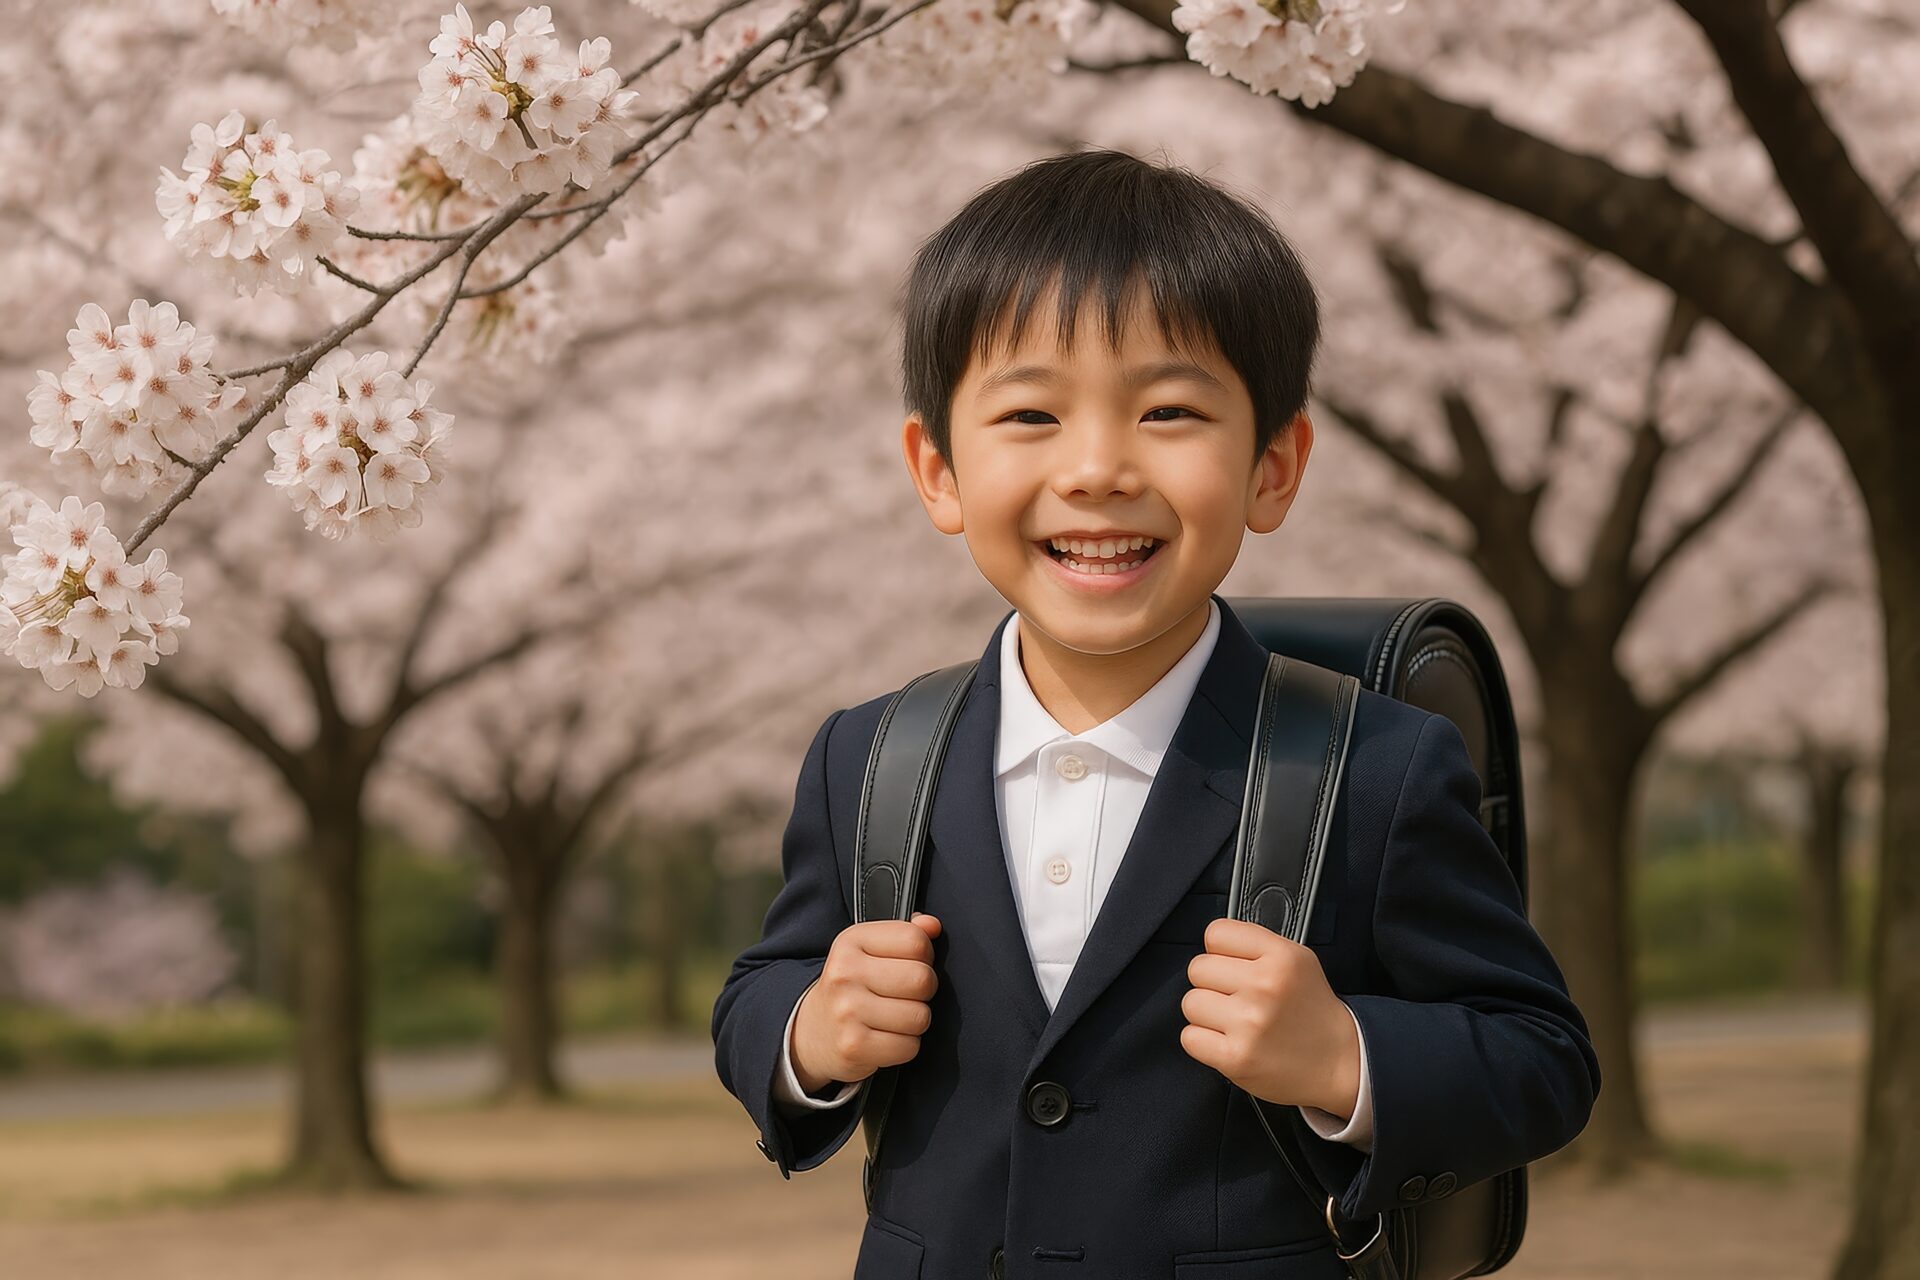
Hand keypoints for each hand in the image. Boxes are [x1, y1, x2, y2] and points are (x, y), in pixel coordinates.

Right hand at [791, 912, 941, 1094]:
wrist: (811, 1033)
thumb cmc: (851, 988)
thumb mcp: (868, 951)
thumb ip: (906, 933)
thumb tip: (932, 926)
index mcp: (851, 941)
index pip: (915, 940)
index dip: (923, 956)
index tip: (908, 966)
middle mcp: (845, 973)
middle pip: (922, 979)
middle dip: (923, 992)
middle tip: (903, 996)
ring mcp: (848, 1010)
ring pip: (920, 1016)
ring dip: (914, 1022)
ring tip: (892, 1019)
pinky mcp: (854, 1046)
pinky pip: (909, 1047)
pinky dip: (905, 1047)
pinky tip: (885, 1039)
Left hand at [1179, 917, 1359, 1117]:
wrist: (1339, 1062)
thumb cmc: (1311, 1010)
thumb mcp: (1297, 960)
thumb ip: (1254, 945)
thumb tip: (1212, 943)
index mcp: (1281, 956)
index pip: (1216, 933)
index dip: (1220, 951)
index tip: (1234, 966)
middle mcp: (1265, 986)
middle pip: (1198, 968)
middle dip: (1213, 983)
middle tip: (1237, 998)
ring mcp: (1249, 1023)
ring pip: (1190, 1003)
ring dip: (1207, 1014)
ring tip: (1234, 1021)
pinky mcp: (1236, 1058)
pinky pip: (1189, 1037)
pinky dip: (1204, 1041)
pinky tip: (1228, 1041)